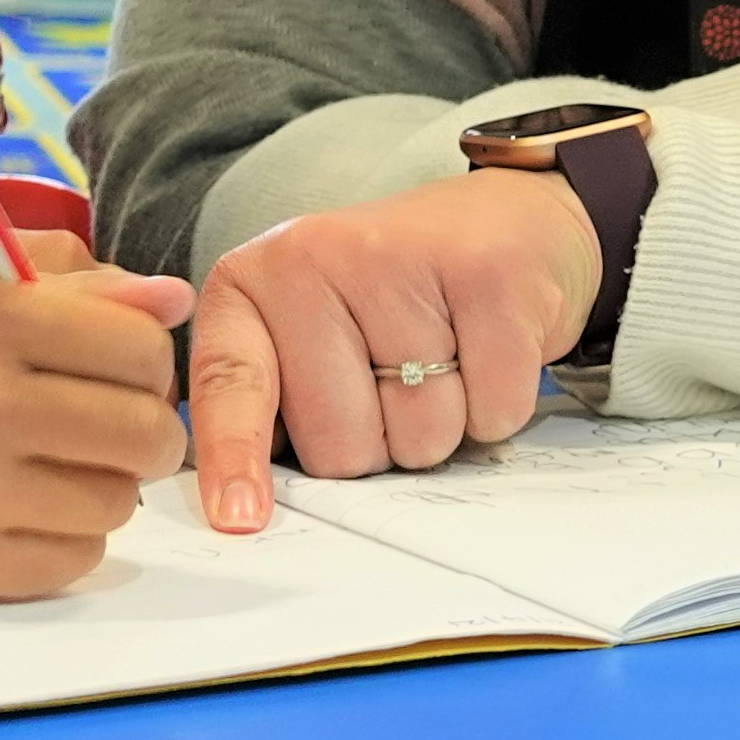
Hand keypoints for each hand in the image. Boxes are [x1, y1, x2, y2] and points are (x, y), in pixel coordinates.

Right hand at [0, 229, 188, 601]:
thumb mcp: (5, 308)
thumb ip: (98, 298)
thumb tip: (177, 300)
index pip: (142, 348)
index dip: (153, 366)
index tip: (130, 375)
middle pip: (144, 432)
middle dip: (153, 436)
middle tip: (128, 434)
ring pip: (118, 502)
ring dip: (109, 489)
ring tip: (67, 470)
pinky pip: (78, 558)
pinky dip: (73, 539)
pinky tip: (34, 512)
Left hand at [187, 170, 598, 531]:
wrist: (508, 220)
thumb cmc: (397, 300)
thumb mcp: (309, 337)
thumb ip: (270, 408)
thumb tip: (247, 512)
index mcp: (255, 282)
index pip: (231, 383)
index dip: (235, 456)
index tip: (239, 519)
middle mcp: (314, 257)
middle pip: (339, 445)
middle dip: (378, 445)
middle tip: (397, 380)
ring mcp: (401, 259)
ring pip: (421, 438)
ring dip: (444, 426)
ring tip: (448, 357)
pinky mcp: (487, 274)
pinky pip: (490, 411)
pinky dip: (498, 405)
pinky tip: (489, 349)